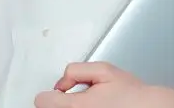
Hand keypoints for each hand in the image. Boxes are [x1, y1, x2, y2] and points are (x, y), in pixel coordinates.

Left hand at [34, 61, 173, 107]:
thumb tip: (63, 82)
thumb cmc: (131, 94)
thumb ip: (77, 70)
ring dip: (71, 107)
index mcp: (76, 105)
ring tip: (91, 105)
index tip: (63, 91)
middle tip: (81, 97)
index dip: (53, 92)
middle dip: (63, 101)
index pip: (42, 101)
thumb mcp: (105, 70)